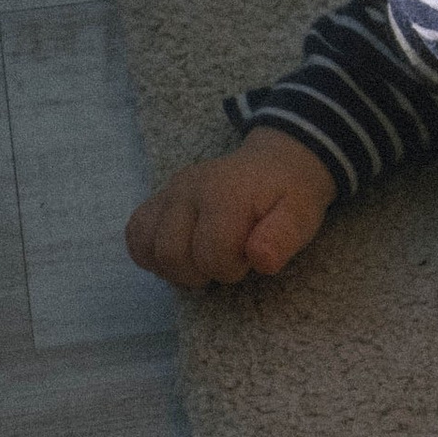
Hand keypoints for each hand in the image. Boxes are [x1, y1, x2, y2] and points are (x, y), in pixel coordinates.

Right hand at [125, 128, 335, 289]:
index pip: (211, 255)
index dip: (232, 269)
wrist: (275, 164)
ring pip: (147, 247)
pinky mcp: (159, 199)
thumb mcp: (302, 215)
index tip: (249, 256)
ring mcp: (169, 192)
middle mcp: (188, 189)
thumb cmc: (289, 195)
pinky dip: (151, 253)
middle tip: (227, 259)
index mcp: (224, 193)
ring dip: (175, 267)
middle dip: (201, 272)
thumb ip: (284, 237)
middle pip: (171, 254)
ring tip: (203, 258)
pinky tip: (181, 253)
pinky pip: (135, 233)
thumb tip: (260, 260)